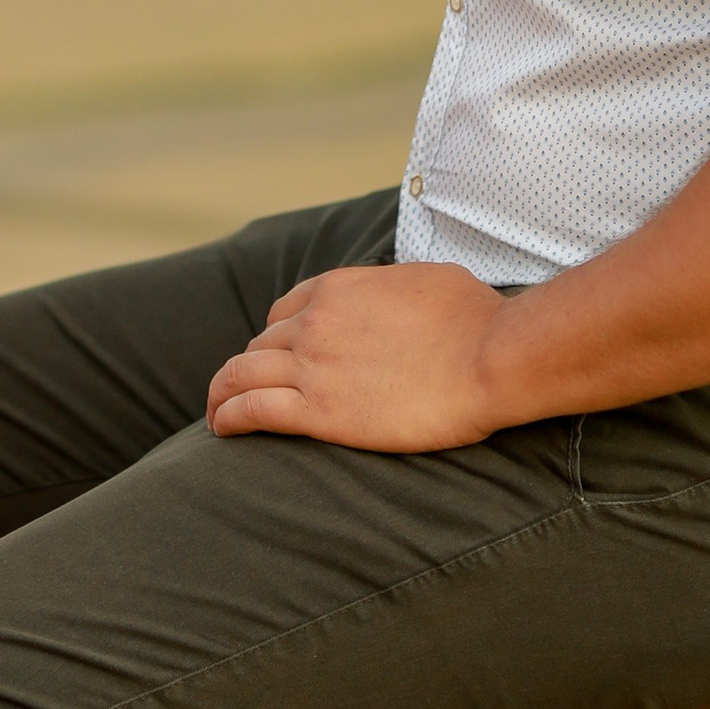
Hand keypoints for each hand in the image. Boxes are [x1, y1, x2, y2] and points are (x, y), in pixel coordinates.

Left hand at [205, 263, 512, 451]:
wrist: (492, 359)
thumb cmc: (477, 319)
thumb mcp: (427, 279)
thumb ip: (394, 287)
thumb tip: (399, 295)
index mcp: (338, 289)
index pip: (284, 311)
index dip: (276, 336)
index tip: (278, 357)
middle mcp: (315, 321)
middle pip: (260, 345)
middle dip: (250, 367)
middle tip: (246, 390)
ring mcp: (313, 365)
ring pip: (242, 375)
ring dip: (222, 393)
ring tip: (217, 412)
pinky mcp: (319, 411)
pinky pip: (252, 410)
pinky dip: (229, 418)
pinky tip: (222, 429)